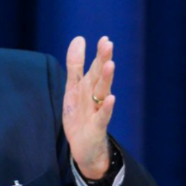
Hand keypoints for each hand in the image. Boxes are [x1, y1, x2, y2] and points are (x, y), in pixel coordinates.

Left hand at [63, 36, 115, 179]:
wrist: (84, 147)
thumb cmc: (80, 115)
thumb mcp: (73, 88)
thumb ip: (75, 65)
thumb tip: (79, 38)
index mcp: (89, 86)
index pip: (94, 67)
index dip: (98, 53)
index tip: (105, 38)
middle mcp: (96, 96)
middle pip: (99, 76)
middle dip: (103, 60)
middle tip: (108, 44)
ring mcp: (97, 111)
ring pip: (102, 92)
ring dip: (106, 79)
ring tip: (110, 64)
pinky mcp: (97, 126)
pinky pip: (103, 116)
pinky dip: (107, 107)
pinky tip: (112, 98)